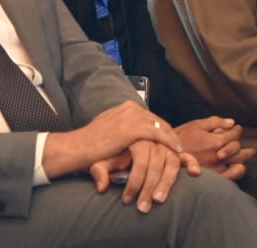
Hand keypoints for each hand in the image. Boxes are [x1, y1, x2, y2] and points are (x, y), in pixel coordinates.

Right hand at [41, 100, 180, 179]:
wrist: (77, 148)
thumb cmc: (90, 145)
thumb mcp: (110, 131)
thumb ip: (123, 131)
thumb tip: (131, 137)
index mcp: (125, 107)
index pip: (150, 117)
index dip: (161, 129)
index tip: (169, 140)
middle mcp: (131, 108)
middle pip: (158, 121)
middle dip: (169, 133)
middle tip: (178, 146)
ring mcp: (132, 116)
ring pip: (161, 127)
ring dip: (171, 139)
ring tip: (179, 150)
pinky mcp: (134, 128)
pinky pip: (158, 135)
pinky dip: (169, 142)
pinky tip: (177, 150)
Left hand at [91, 140, 201, 212]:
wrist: (118, 143)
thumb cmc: (111, 154)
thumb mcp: (102, 160)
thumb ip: (100, 170)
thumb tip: (102, 186)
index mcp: (137, 136)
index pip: (140, 160)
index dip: (134, 182)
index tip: (126, 200)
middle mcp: (154, 138)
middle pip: (156, 164)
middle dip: (149, 188)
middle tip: (143, 207)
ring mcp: (166, 145)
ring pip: (172, 163)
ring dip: (166, 183)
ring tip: (159, 200)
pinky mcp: (175, 152)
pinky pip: (186, 156)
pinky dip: (191, 163)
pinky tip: (194, 173)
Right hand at [176, 116, 254, 180]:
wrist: (166, 156)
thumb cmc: (180, 139)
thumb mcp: (196, 125)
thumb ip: (215, 122)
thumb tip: (232, 122)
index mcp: (216, 141)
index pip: (234, 134)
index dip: (236, 130)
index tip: (236, 128)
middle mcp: (219, 156)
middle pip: (239, 150)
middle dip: (243, 145)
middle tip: (247, 146)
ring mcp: (216, 169)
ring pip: (238, 164)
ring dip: (244, 158)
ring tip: (248, 155)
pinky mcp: (212, 178)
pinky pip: (231, 177)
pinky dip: (236, 171)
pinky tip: (237, 168)